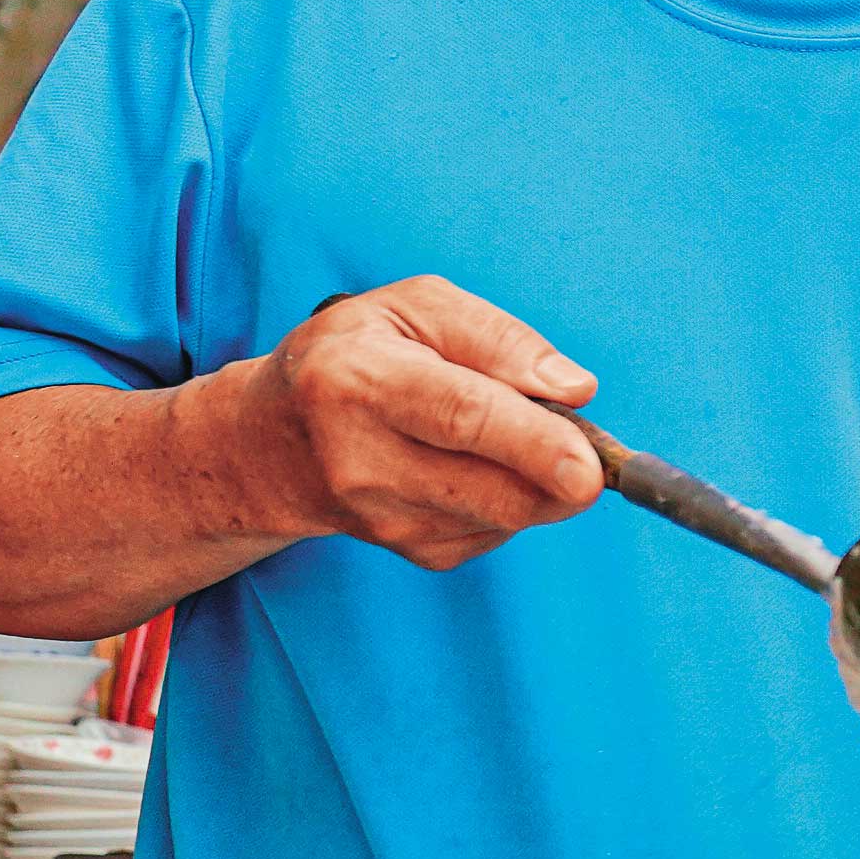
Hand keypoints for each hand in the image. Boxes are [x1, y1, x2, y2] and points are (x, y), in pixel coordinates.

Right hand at [221, 276, 608, 568]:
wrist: (269, 444)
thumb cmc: (353, 356)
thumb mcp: (413, 308)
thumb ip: (497, 336)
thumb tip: (574, 389)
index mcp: (360, 380)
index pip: (460, 418)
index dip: (534, 445)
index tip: (589, 467)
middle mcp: (363, 459)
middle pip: (495, 486)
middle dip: (563, 473)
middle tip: (585, 443)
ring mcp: (384, 517)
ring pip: (509, 513)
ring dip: (540, 478)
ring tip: (507, 433)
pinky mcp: (412, 551)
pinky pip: (500, 530)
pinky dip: (513, 497)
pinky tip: (474, 465)